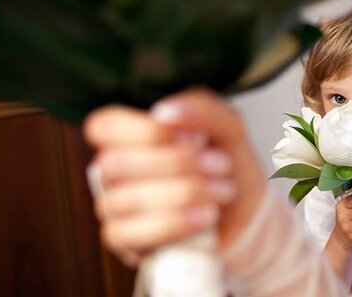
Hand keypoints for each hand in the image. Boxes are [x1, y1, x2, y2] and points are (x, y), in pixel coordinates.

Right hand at [84, 89, 266, 265]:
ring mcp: (115, 207)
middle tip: (221, 164)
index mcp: (130, 136)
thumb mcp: (227, 126)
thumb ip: (201, 109)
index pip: (104, 127)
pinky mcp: (124, 242)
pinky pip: (131, 234)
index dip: (143, 130)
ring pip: (124, 199)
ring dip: (185, 192)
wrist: (247, 214)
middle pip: (113, 163)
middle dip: (176, 162)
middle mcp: (114, 170)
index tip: (188, 135)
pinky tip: (207, 216)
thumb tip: (164, 113)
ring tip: (223, 190)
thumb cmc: (228, 166)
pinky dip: (176, 223)